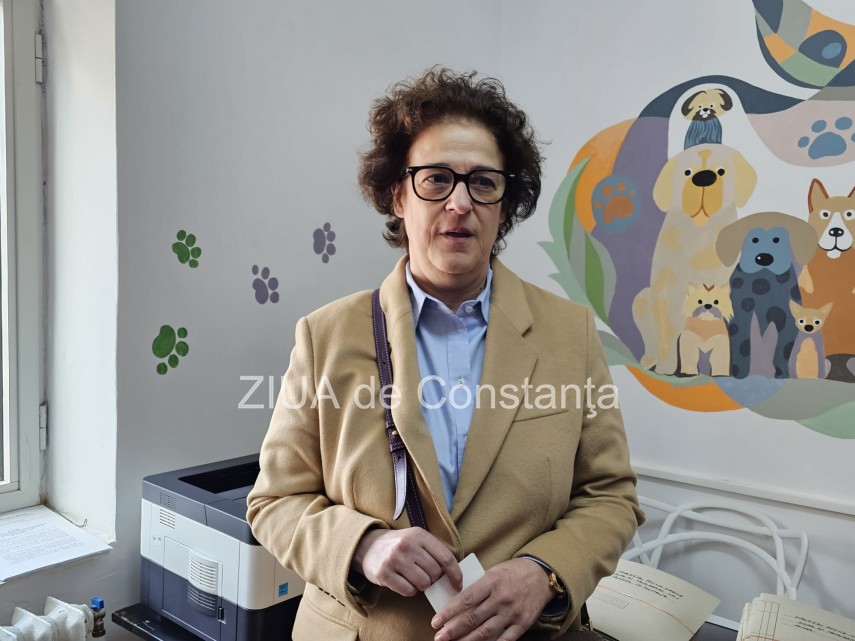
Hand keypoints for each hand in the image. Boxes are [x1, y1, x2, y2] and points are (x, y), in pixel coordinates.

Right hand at [352, 528, 461, 596]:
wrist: (367, 546)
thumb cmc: (399, 545)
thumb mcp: (416, 539)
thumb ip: (434, 552)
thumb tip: (453, 574)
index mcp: (418, 534)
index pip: (446, 557)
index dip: (455, 574)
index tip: (458, 584)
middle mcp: (406, 545)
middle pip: (435, 572)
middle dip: (433, 578)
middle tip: (424, 575)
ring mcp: (394, 560)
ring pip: (423, 583)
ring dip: (422, 585)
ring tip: (413, 577)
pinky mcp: (384, 574)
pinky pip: (408, 591)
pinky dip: (409, 590)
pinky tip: (403, 581)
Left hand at [431, 558, 552, 640]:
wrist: (541, 576)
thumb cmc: (512, 573)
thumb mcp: (493, 572)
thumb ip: (477, 588)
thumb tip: (456, 605)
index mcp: (492, 581)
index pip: (466, 599)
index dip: (449, 612)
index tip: (435, 621)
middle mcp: (501, 598)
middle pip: (473, 618)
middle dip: (453, 630)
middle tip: (439, 637)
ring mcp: (512, 613)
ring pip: (485, 632)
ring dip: (467, 640)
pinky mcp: (522, 624)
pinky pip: (504, 640)